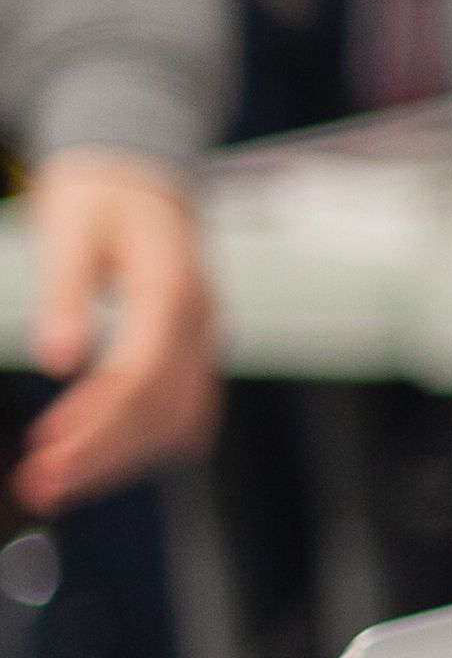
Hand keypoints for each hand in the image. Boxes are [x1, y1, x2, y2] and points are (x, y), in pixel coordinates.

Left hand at [17, 151, 220, 513]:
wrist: (142, 172)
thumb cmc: (102, 195)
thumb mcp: (68, 227)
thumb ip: (65, 293)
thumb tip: (57, 358)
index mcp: (172, 289)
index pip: (142, 375)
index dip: (95, 421)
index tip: (45, 450)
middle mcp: (201, 323)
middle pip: (164, 412)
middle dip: (104, 456)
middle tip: (41, 485)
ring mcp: (205, 342)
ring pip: (181, 424)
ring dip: (123, 460)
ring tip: (61, 480)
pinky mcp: (195, 354)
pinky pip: (184, 415)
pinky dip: (143, 446)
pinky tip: (99, 457)